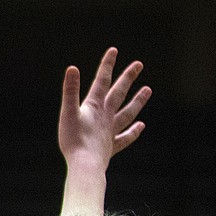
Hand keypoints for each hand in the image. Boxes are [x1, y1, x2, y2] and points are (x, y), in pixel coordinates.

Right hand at [58, 47, 150, 165]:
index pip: (102, 81)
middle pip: (119, 94)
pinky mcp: (111, 147)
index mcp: (94, 107)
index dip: (107, 65)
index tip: (114, 50)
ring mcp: (111, 132)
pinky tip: (141, 126)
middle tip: (138, 65)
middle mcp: (106, 117)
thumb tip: (72, 68)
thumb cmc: (73, 140)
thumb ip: (70, 91)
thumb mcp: (67, 113)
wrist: (85, 165)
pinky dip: (133, 132)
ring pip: (128, 113)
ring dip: (137, 101)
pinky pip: (125, 138)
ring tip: (148, 90)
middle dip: (127, 78)